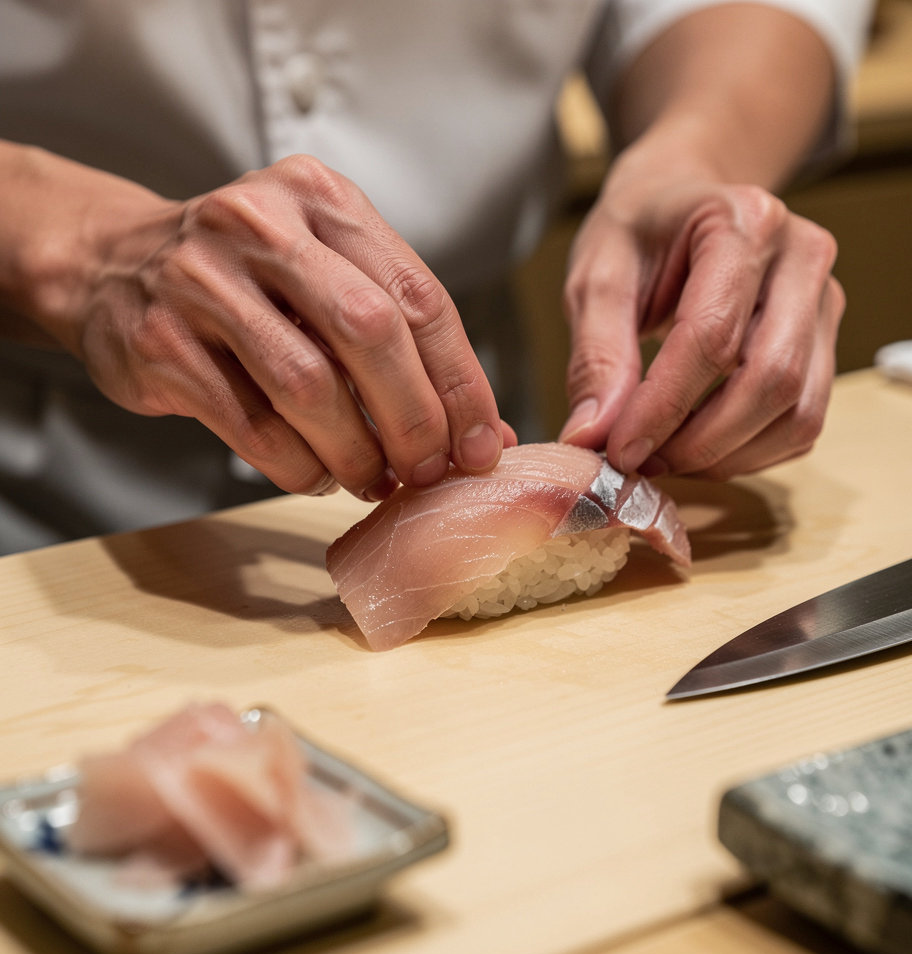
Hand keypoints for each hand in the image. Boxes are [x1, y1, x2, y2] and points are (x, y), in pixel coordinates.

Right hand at [68, 155, 508, 499]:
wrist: (109, 263)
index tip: (482, 443)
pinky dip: (298, 466)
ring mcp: (202, 279)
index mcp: (323, 201)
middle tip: (429, 471)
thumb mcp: (327, 278)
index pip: (418, 297)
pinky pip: (252, 425)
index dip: (461, 382)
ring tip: (372, 479)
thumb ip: (401, 342)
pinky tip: (317, 474)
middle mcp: (262, 225)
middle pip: (370, 334)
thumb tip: (486, 436)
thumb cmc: (247, 280)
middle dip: (414, 420)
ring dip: (355, 452)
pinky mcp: (160, 340)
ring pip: (308, 386)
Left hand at [558, 156, 842, 480]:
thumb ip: (595, 356)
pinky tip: (699, 445)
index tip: (619, 450)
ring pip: (797, 412)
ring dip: (728, 455)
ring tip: (665, 454)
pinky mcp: (825, 342)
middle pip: (770, 380)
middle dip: (700, 441)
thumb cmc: (639, 233)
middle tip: (641, 462)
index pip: (712, 337)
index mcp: (743, 221)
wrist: (682, 202)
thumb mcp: (596, 279)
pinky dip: (750, 452)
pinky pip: (802, 422)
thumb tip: (593, 436)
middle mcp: (801, 257)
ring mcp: (824, 301)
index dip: (663, 408)